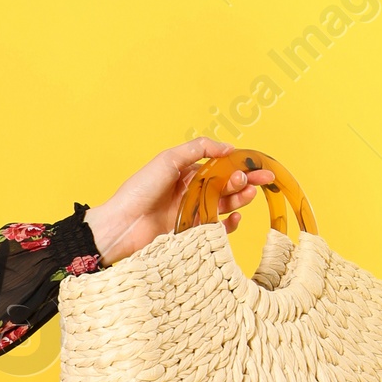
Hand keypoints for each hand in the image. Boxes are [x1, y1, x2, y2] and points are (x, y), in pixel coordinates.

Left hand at [83, 139, 276, 265]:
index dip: (239, 165)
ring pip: (223, 205)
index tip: (256, 164)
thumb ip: (198, 149)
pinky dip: (228, 224)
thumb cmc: (139, 190)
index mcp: (185, 173)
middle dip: (245, 181)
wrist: (120, 226)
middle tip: (262, 179)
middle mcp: (190, 192)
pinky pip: (215, 229)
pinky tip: (235, 217)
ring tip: (249, 192)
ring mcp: (190, 213)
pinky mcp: (190, 234)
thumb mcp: (168, 160)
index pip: (219, 167)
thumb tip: (228, 147)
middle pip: (225, 186)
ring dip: (239, 198)